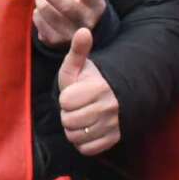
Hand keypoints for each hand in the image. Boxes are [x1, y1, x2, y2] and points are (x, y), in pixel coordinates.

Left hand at [30, 0, 106, 48]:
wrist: (84, 36)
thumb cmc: (79, 1)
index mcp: (94, 2)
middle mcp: (86, 20)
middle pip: (66, 6)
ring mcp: (71, 34)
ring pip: (50, 15)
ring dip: (41, 2)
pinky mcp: (58, 44)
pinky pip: (40, 28)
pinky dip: (37, 17)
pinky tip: (40, 13)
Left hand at [58, 28, 120, 156]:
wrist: (112, 96)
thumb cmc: (88, 80)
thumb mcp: (79, 65)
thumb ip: (77, 50)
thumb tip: (83, 30)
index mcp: (98, 88)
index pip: (66, 102)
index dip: (64, 98)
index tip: (72, 94)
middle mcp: (108, 107)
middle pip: (69, 121)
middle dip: (67, 114)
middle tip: (75, 107)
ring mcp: (112, 125)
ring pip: (77, 136)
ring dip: (73, 129)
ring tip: (80, 117)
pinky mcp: (114, 139)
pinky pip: (87, 149)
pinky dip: (82, 142)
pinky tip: (85, 129)